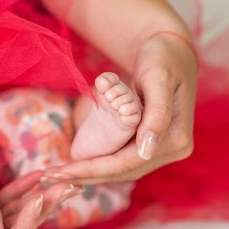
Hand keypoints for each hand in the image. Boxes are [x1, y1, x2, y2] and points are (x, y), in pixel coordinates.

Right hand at [0, 171, 74, 228]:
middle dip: (43, 206)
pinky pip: (0, 203)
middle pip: (20, 228)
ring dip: (35, 195)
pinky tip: (31, 178)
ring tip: (57, 178)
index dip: (27, 223)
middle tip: (67, 186)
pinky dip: (15, 190)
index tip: (40, 200)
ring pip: (14, 213)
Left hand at [45, 32, 197, 183]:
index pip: (128, 163)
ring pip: (120, 170)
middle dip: (86, 175)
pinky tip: (75, 165)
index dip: (93, 170)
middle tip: (51, 177)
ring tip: (57, 174)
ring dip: (89, 174)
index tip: (62, 171)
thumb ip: (156, 114)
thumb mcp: (158, 79)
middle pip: (123, 172)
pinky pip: (121, 160)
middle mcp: (173, 151)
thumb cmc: (163, 58)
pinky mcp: (151, 145)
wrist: (171, 52)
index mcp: (176, 140)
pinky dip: (98, 164)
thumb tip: (146, 150)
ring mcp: (162, 150)